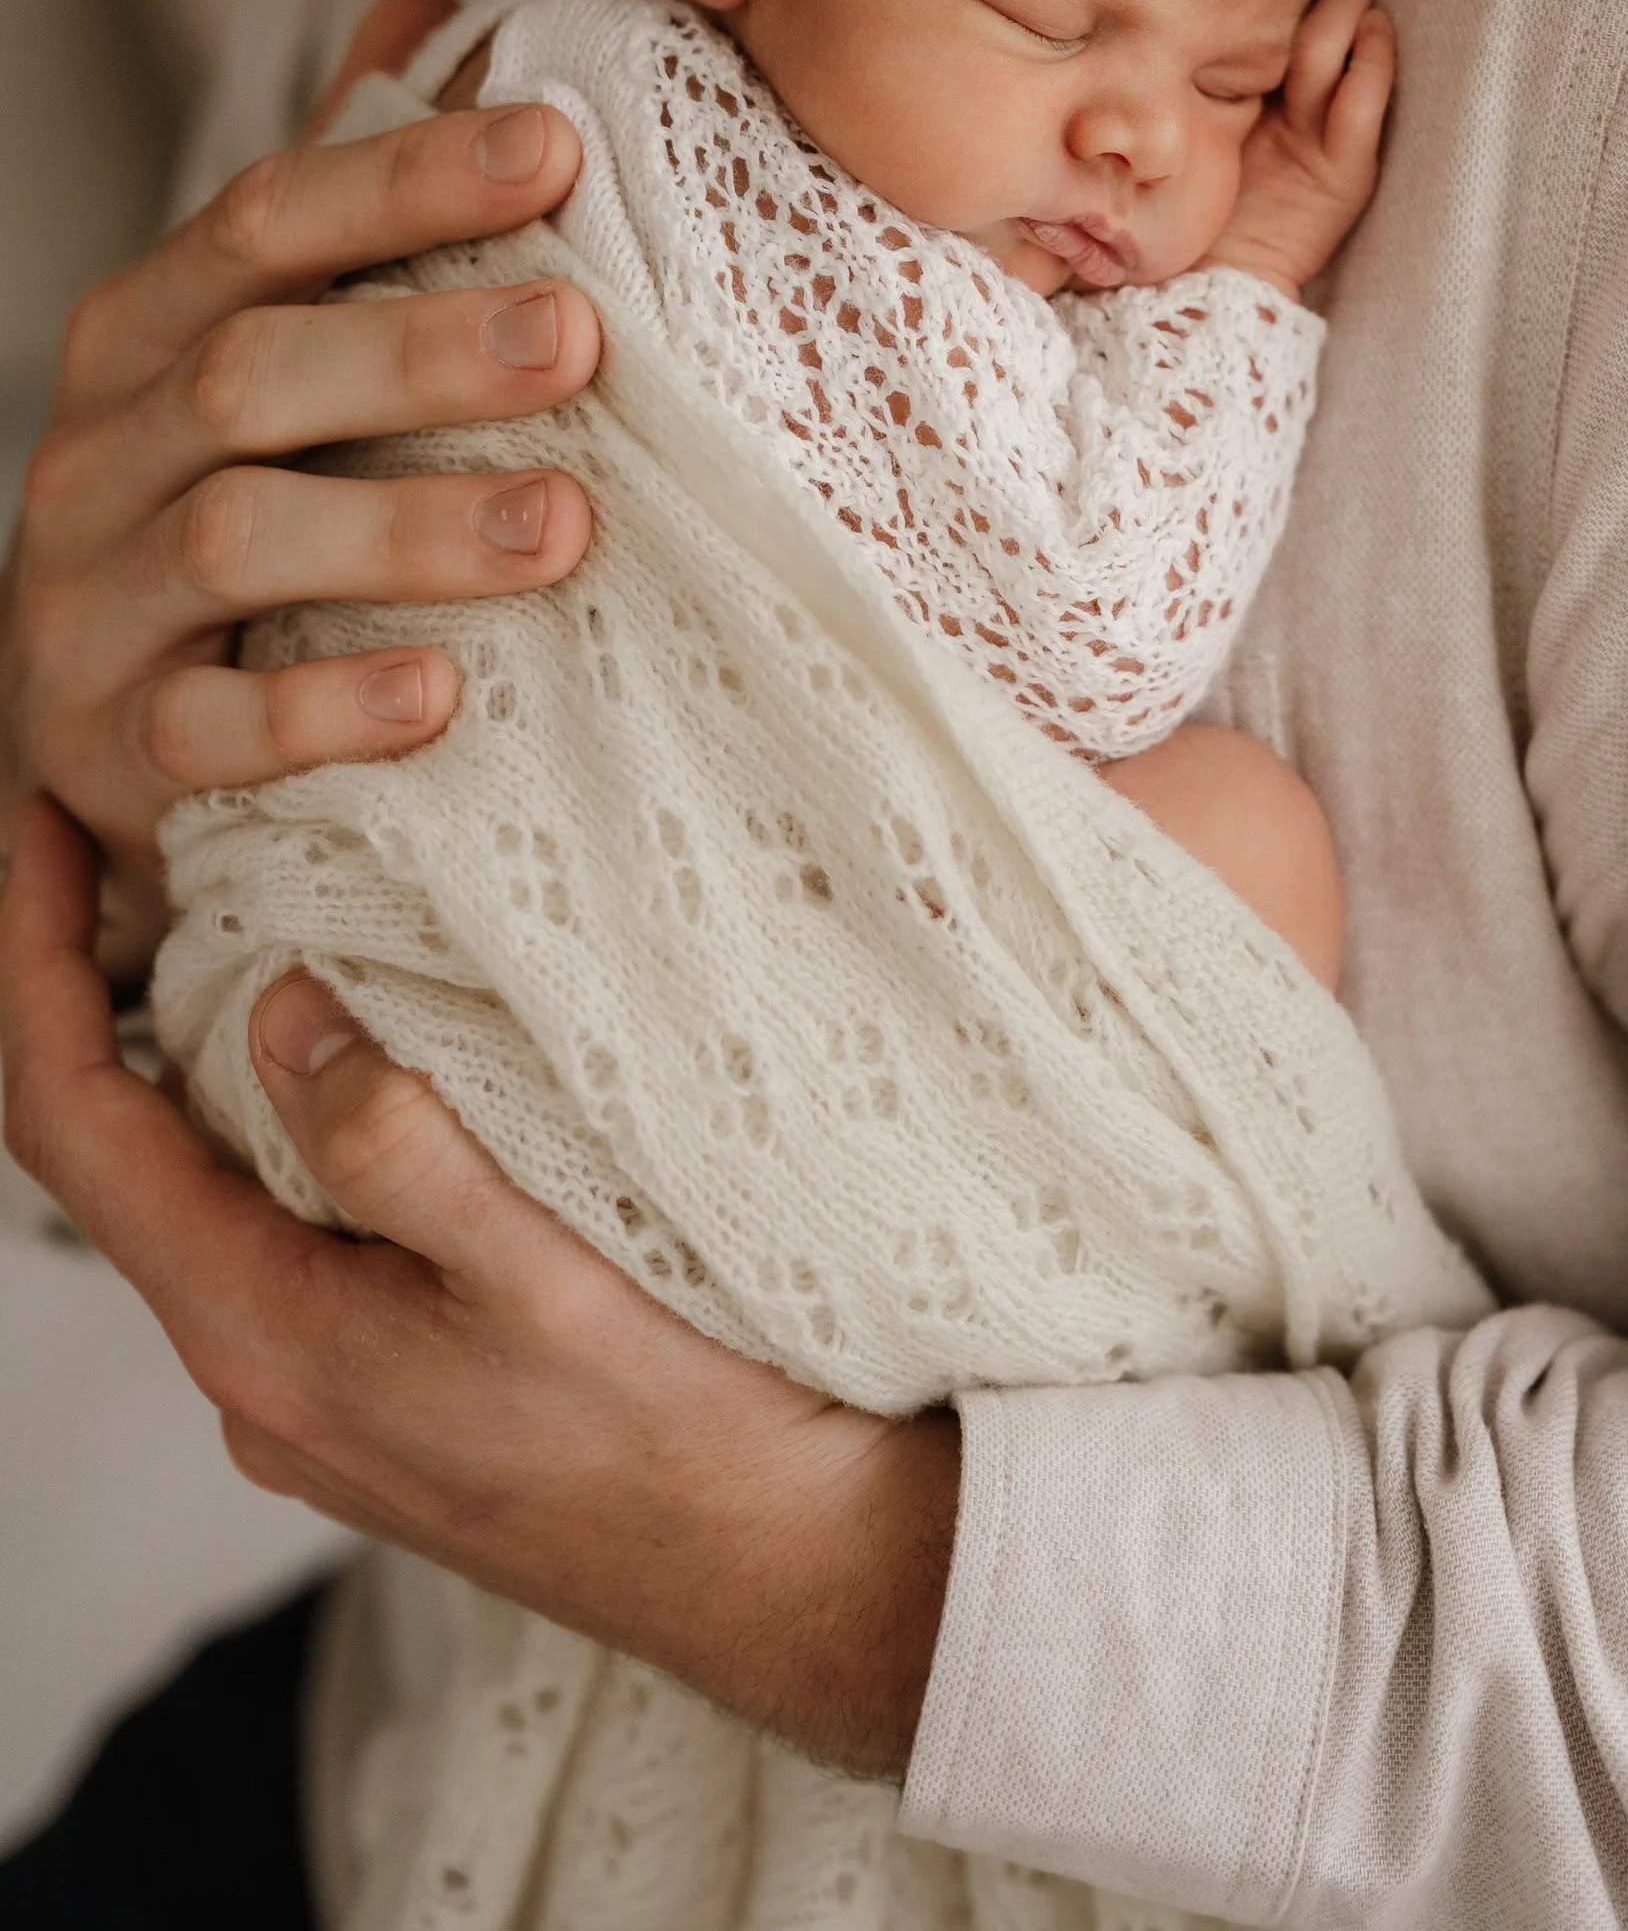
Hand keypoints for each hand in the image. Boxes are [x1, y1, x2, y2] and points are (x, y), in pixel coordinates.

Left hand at [0, 797, 956, 1777]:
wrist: (777, 1576)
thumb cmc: (676, 1440)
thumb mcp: (536, 1274)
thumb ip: (394, 1143)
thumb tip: (277, 1008)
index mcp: (263, 1335)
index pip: (77, 1126)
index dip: (35, 967)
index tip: (41, 828)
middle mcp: (256, 1371)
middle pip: (113, 1152)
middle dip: (93, 991)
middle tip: (121, 836)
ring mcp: (312, 1387)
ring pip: (198, 1187)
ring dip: (185, 1049)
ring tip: (223, 907)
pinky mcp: (373, 1383)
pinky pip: (274, 1226)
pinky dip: (267, 1118)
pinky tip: (339, 1052)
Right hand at [1, 0, 598, 975]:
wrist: (108, 720)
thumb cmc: (235, 492)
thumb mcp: (273, 338)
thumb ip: (344, 189)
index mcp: (150, 329)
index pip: (265, 221)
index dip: (406, 178)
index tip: (558, 147)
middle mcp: (101, 451)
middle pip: (252, 371)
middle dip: (421, 349)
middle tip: (582, 338)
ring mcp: (93, 601)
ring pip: (236, 539)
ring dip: (406, 526)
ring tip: (564, 522)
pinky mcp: (114, 746)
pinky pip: (210, 729)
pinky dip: (326, 708)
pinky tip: (440, 691)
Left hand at [1208, 0, 1396, 299]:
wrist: (1211, 283)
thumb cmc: (1184, 202)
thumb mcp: (1179, 115)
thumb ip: (1174, 64)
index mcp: (1270, 84)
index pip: (1299, 6)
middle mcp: (1307, 101)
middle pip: (1330, 17)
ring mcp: (1330, 132)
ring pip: (1345, 53)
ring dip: (1354, 3)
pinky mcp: (1346, 171)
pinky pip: (1360, 111)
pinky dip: (1369, 71)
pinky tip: (1375, 31)